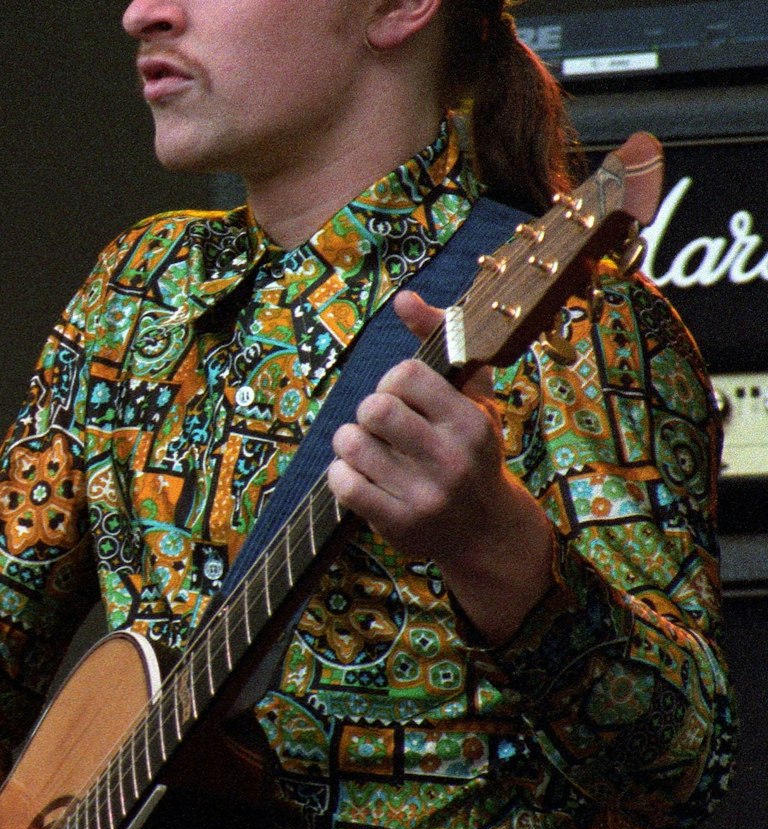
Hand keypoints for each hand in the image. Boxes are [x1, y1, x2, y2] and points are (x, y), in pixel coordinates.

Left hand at [326, 290, 553, 640]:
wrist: (485, 530)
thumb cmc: (470, 447)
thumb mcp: (471, 393)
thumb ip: (438, 340)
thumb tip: (404, 297)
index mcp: (471, 421)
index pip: (404, 375)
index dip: (392, 382)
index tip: (403, 397)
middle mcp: (452, 458)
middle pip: (374, 408)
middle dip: (368, 411)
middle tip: (380, 424)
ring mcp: (426, 494)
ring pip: (351, 443)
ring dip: (350, 442)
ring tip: (368, 449)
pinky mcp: (399, 524)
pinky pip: (342, 483)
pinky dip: (342, 474)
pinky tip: (360, 476)